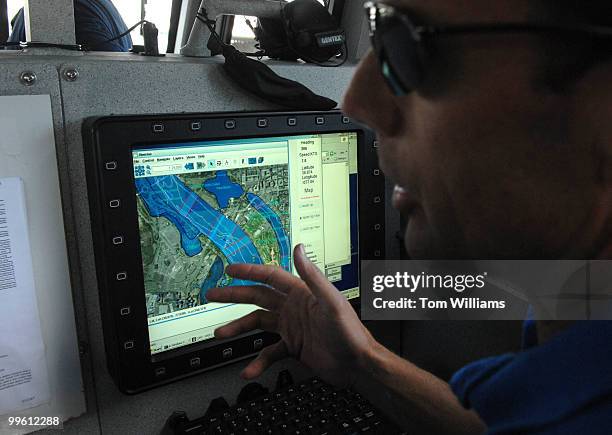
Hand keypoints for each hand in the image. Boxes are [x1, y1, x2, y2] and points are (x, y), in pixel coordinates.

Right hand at [206, 244, 376, 385]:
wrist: (357, 363)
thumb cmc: (349, 331)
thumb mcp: (330, 300)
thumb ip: (312, 275)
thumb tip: (299, 248)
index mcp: (300, 293)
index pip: (270, 277)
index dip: (249, 271)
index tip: (230, 270)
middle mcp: (293, 308)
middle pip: (257, 297)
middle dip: (233, 295)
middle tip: (212, 294)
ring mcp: (291, 327)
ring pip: (258, 323)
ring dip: (238, 327)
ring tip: (220, 333)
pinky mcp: (293, 347)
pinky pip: (269, 352)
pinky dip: (258, 361)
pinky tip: (248, 370)